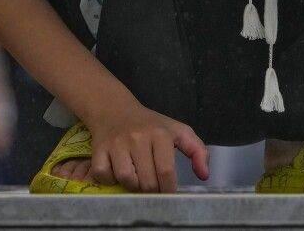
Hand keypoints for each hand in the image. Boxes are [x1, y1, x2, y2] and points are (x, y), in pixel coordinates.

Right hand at [86, 100, 209, 192]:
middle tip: (152, 186)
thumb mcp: (178, 131)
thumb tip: (204, 175)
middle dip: (152, 190)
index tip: (168, 193)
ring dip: (132, 186)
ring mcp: (117, 144)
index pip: (166, 171)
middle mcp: (138, 138)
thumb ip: (197, 151)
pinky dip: (109, 180)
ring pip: (126, 179)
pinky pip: (104, 175)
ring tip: (136, 179)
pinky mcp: (99, 149)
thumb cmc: (150, 125)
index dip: (168, 189)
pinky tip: (116, 173)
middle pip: (147, 180)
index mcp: (160, 134)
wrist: (115, 110)